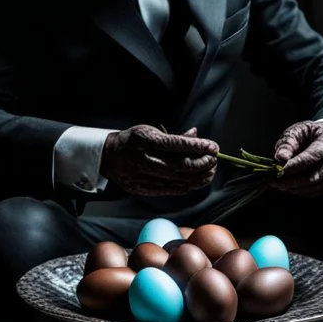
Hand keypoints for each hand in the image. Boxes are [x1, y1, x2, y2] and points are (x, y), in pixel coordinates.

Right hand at [101, 125, 217, 196]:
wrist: (108, 157)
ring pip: (177, 180)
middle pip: (180, 165)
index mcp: (145, 140)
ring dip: (198, 177)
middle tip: (214, 160)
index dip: (198, 146)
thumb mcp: (150, 131)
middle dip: (202, 163)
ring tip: (210, 172)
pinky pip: (169, 190)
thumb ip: (174, 136)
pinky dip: (185, 186)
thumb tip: (197, 135)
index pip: (177, 144)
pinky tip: (195, 182)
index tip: (214, 146)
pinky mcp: (142, 188)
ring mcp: (142, 175)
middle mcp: (143, 159)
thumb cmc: (133, 141)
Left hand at [272, 121, 322, 196]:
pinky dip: (305, 192)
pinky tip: (291, 188)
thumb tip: (281, 157)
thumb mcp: (297, 130)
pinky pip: (321, 190)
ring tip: (281, 186)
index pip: (315, 154)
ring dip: (299, 188)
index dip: (297, 165)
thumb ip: (288, 142)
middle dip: (296, 181)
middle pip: (319, 173)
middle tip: (277, 182)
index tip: (281, 171)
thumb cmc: (309, 133)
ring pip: (321, 185)